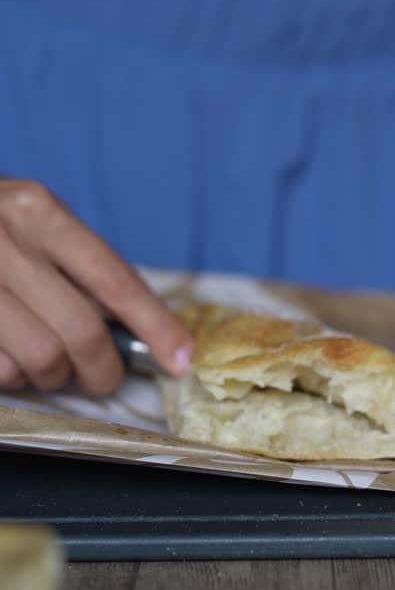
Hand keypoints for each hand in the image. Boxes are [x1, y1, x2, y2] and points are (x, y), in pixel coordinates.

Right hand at [0, 179, 193, 394]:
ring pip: (40, 359)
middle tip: (102, 376)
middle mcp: (4, 241)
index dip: (155, 326)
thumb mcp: (27, 218)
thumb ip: (72, 263)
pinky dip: (12, 377)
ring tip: (45, 363)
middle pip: (82, 332)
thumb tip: (132, 327)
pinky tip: (7, 357)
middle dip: (102, 370)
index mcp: (38, 211)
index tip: (181, 359)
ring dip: (52, 377)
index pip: (115, 279)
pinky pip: (0, 370)